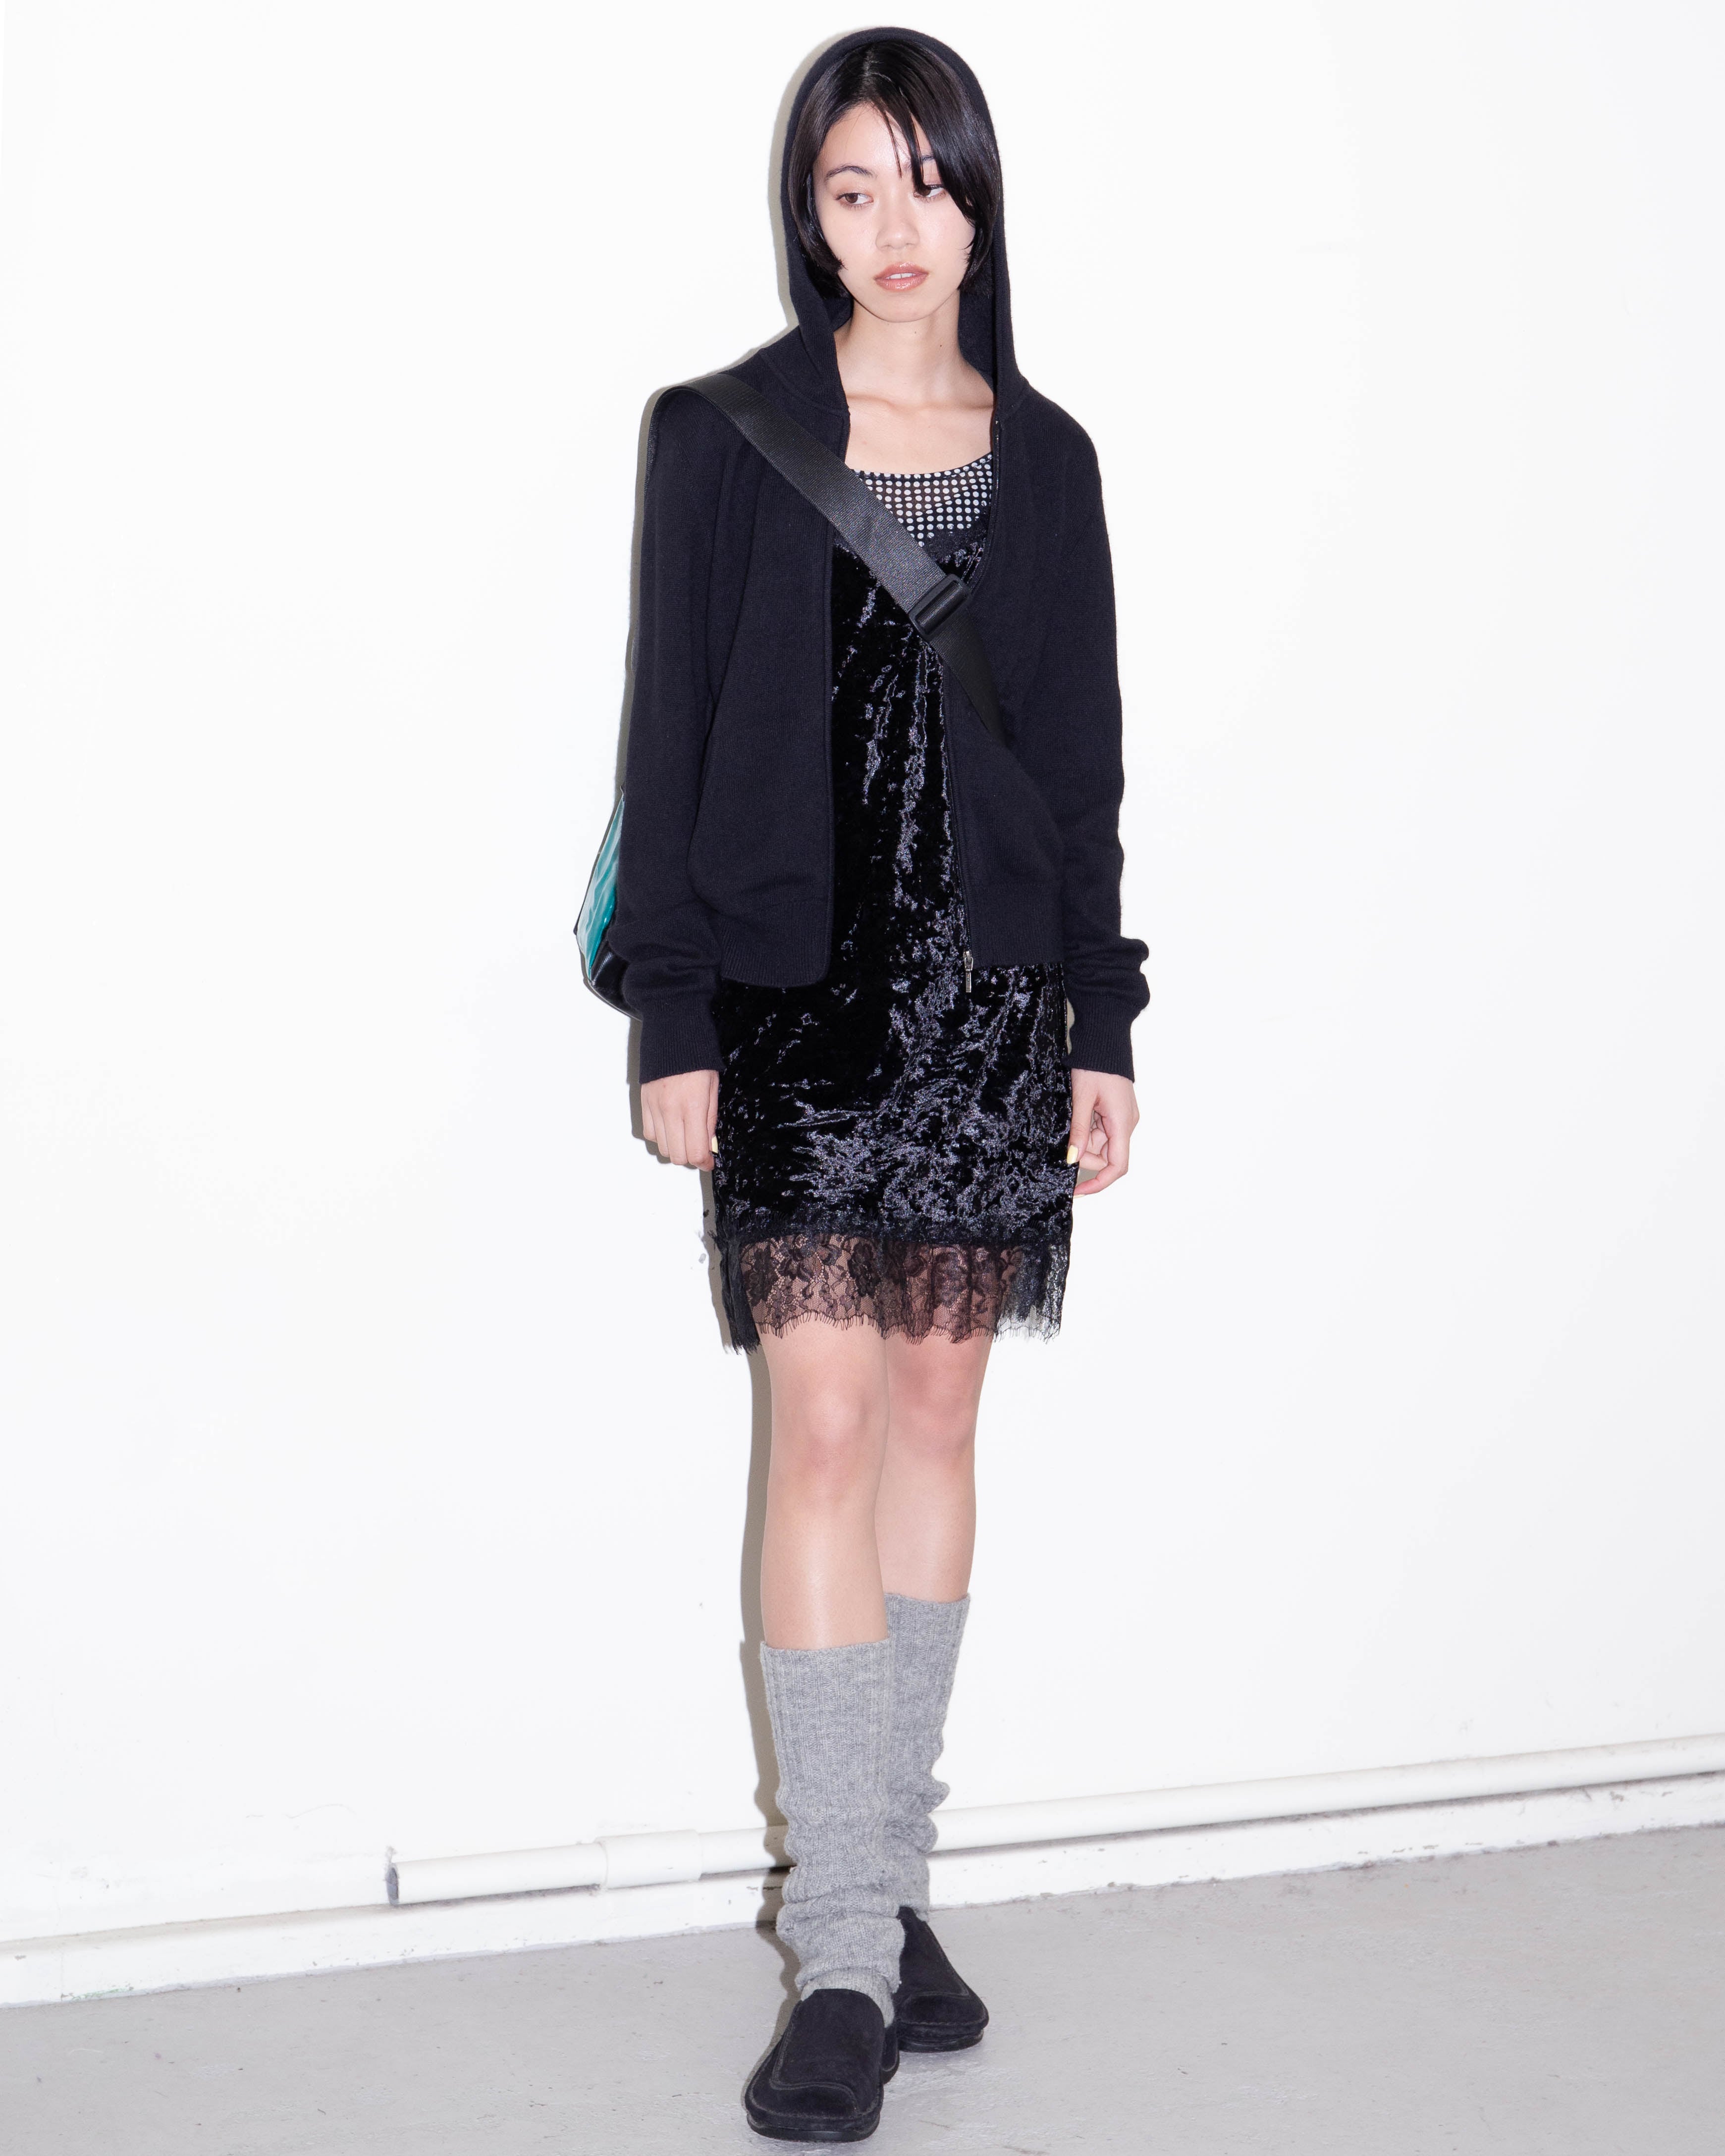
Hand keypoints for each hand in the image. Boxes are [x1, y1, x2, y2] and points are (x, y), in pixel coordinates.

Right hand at [641, 1069, 718, 1169]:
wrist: (673, 1037)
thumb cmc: (697, 1060)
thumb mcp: (713, 1090)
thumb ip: (710, 1120)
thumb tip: (708, 1145)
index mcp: (693, 1107)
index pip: (695, 1151)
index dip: (704, 1163)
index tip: (708, 1162)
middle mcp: (671, 1110)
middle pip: (677, 1155)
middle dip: (690, 1157)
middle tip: (698, 1148)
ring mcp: (655, 1108)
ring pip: (662, 1148)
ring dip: (675, 1148)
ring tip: (685, 1135)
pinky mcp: (644, 1103)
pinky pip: (649, 1133)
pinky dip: (661, 1137)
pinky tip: (671, 1127)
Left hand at [1067, 1069, 1137, 1195]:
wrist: (1104, 1042)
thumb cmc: (1094, 1066)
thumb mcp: (1081, 1099)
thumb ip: (1078, 1130)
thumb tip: (1072, 1159)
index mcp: (1122, 1124)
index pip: (1117, 1167)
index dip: (1099, 1184)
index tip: (1078, 1191)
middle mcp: (1126, 1124)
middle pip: (1105, 1156)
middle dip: (1084, 1153)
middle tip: (1066, 1136)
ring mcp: (1122, 1119)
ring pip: (1101, 1143)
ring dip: (1084, 1138)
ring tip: (1074, 1114)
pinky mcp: (1116, 1113)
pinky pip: (1101, 1131)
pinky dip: (1087, 1128)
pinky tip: (1079, 1111)